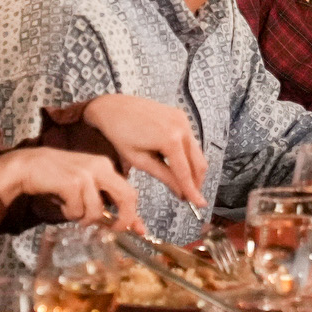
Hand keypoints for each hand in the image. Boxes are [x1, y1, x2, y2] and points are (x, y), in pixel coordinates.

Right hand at [0, 148, 143, 232]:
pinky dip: (68, 212)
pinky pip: (77, 211)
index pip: (129, 191)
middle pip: (126, 197)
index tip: (140, 230)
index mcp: (105, 166)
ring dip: (82, 216)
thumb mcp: (85, 184)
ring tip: (70, 207)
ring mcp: (87, 174)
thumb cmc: (56, 176)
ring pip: (97, 211)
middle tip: (112, 229)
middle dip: (123, 219)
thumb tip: (123, 224)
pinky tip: (60, 201)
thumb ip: (103, 200)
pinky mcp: (73, 182)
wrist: (27, 165)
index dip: (135, 214)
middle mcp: (101, 167)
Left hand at [80, 94, 207, 208]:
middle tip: (190, 196)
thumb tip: (180, 192)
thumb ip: (164, 176)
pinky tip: (176, 163)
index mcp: (170, 139)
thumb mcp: (139, 160)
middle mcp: (181, 126)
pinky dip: (187, 154)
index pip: (185, 172)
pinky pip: (190, 140)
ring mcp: (182, 119)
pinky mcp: (180, 116)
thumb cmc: (119, 132)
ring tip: (181, 181)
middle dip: (196, 181)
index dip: (192, 191)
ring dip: (192, 168)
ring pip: (197, 152)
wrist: (112, 107)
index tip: (199, 204)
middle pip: (198, 163)